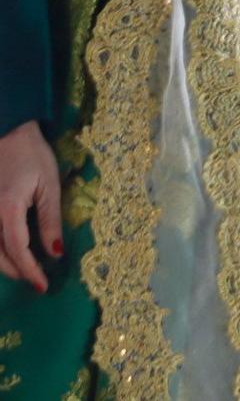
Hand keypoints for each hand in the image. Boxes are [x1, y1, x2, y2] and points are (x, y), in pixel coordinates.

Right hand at [0, 121, 60, 291]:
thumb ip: (50, 221)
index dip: (30, 270)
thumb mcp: (49, 185)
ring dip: (3, 263)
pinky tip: (8, 251)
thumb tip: (55, 252)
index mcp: (6, 208)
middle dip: (16, 271)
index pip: (17, 250)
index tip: (43, 286)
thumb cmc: (31, 154)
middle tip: (37, 279)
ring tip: (25, 268)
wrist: (5, 132)